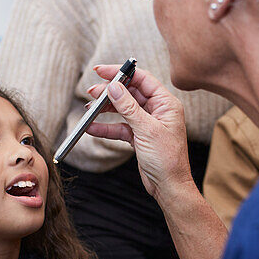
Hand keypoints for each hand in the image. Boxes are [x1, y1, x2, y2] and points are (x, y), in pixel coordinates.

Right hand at [85, 64, 193, 200]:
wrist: (169, 186)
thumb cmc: (167, 160)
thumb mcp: (147, 130)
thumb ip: (129, 107)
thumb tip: (115, 87)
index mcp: (166, 103)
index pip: (142, 79)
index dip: (122, 73)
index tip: (102, 71)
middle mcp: (158, 111)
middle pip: (130, 92)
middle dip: (110, 92)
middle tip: (92, 92)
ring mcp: (147, 123)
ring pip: (123, 109)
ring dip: (106, 109)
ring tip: (89, 108)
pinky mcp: (139, 136)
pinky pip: (120, 127)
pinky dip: (106, 127)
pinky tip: (92, 128)